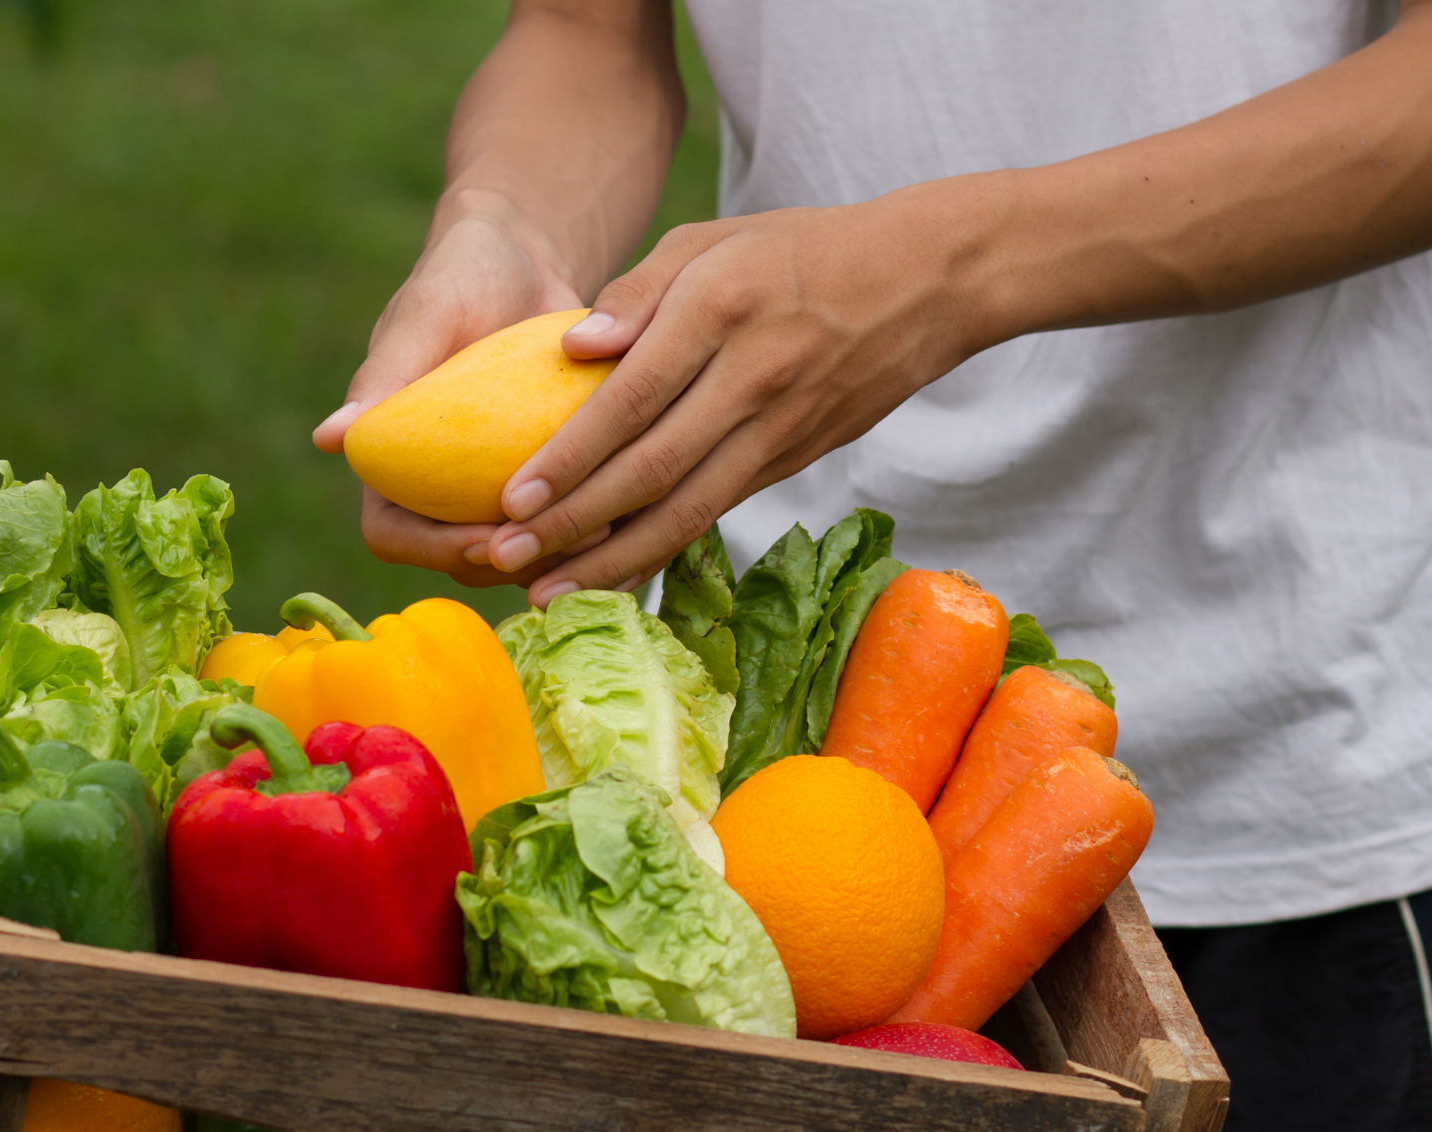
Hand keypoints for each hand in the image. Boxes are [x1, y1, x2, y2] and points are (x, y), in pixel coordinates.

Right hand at [314, 190, 612, 582]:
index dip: (433, 549)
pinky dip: (593, 527)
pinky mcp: (548, 483)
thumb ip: (385, 377)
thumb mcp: (426, 316)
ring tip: (607, 529)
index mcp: (392, 459)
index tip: (485, 539)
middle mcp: (439, 487)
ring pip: (521, 557)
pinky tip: (634, 513)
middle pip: (463, 561)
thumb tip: (327, 438)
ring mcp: (495, 491)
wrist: (528, 260)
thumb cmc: (462, 273)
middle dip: (513, 562)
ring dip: (561, 555)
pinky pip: (566, 525)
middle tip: (566, 540)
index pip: (393, 535)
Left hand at [482, 187, 999, 605]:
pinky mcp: (795, 459)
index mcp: (722, 310)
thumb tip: (572, 349)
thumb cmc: (798, 250)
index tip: (511, 496)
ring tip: (549, 592)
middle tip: (507, 557)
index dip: (570, 456)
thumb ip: (638, 291)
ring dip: (614, 560)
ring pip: (688, 510)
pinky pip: (717, 511)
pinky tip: (612, 570)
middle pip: (653, 470)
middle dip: (575, 523)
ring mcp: (780, 428)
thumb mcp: (712, 239)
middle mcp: (752, 378)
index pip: (631, 399)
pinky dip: (661, 547)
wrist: (924, 281)